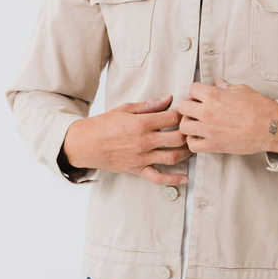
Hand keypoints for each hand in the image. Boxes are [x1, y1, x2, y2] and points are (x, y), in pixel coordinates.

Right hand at [63, 95, 193, 185]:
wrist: (85, 143)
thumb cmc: (103, 124)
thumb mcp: (125, 109)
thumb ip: (149, 105)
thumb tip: (169, 99)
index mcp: (142, 123)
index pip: (172, 118)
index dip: (182, 114)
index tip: (185, 113)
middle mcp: (144, 141)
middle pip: (177, 138)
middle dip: (188, 133)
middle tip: (192, 130)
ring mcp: (142, 157)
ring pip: (172, 157)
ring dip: (186, 153)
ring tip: (192, 147)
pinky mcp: (138, 169)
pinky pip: (159, 177)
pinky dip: (174, 179)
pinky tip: (185, 178)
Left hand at [175, 78, 277, 155]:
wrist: (271, 127)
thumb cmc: (260, 108)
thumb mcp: (242, 90)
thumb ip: (226, 86)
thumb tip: (218, 83)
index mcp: (214, 95)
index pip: (192, 89)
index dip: (197, 91)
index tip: (202, 95)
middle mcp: (207, 112)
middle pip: (182, 106)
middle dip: (188, 106)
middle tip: (196, 109)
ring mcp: (208, 130)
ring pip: (183, 126)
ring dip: (189, 124)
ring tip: (197, 124)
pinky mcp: (213, 145)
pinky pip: (192, 145)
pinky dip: (194, 141)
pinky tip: (201, 137)